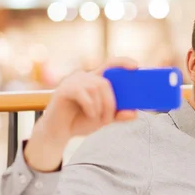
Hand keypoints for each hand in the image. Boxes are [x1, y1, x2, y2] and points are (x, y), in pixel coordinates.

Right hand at [24, 57, 137, 171]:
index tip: (136, 66)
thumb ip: (118, 115)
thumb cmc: (80, 121)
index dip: (123, 62)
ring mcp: (73, 81)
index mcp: (95, 80)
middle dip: (111, 103)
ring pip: (97, 88)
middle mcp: (84, 77)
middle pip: (106, 82)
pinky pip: (84, 94)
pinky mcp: (64, 89)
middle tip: (109, 119)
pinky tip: (90, 115)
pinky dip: (91, 107)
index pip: (110, 65)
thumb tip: (134, 113)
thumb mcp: (103, 119)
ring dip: (101, 107)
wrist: (58, 132)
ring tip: (97, 119)